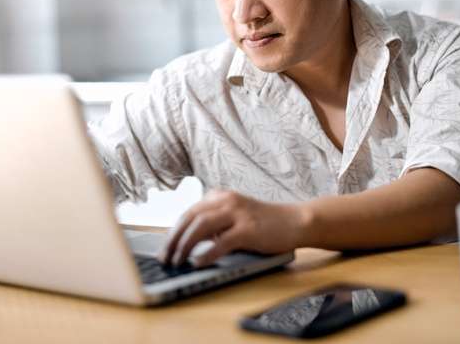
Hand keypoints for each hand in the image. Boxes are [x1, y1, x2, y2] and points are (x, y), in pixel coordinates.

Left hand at [161, 189, 306, 267]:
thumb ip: (215, 223)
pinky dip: (206, 254)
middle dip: (173, 240)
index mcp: (220, 196)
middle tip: (164, 258)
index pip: (188, 213)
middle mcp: (226, 201)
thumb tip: (188, 242)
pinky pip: (220, 242)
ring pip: (200, 227)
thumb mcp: (235, 216)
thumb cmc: (264, 223)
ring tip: (177, 261)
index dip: (173, 231)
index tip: (165, 248)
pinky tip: (198, 263)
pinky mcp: (248, 229)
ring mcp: (237, 214)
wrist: (295, 221)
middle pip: (190, 218)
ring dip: (184, 246)